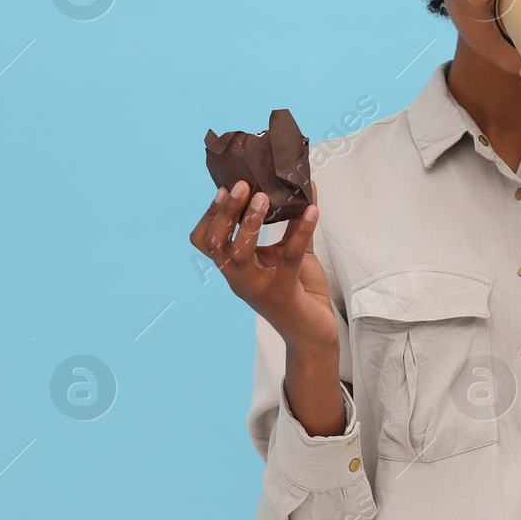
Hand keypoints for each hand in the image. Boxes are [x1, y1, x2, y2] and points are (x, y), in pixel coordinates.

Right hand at [189, 178, 336, 354]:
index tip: (225, 188)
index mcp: (235, 269)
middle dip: (225, 212)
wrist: (314, 334)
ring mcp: (259, 288)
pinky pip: (290, 258)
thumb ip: (294, 224)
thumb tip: (304, 187)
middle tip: (242, 185)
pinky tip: (312, 211)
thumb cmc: (301, 292)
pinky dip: (301, 231)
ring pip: (239, 254)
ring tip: (263, 197)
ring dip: (249, 222)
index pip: (206, 241)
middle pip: (216, 243)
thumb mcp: (292, 254)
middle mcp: (240, 279)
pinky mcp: (284, 293)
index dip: (210, 215)